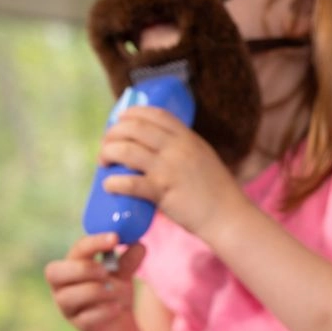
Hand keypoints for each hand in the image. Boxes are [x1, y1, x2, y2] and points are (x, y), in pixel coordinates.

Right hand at [44, 233, 145, 330]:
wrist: (120, 325)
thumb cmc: (115, 292)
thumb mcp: (123, 274)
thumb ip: (129, 261)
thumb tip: (139, 244)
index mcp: (71, 265)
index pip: (77, 250)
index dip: (94, 242)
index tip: (115, 238)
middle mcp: (62, 285)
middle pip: (55, 272)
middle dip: (84, 269)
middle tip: (106, 271)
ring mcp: (67, 307)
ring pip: (72, 296)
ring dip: (100, 291)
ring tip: (120, 292)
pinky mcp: (78, 325)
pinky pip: (87, 317)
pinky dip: (105, 311)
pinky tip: (117, 308)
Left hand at [99, 106, 250, 241]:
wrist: (228, 217)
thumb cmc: (217, 194)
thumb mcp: (204, 159)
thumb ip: (184, 151)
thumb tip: (159, 151)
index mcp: (187, 138)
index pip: (154, 114)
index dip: (131, 113)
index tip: (119, 120)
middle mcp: (177, 148)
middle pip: (134, 128)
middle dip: (112, 133)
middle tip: (106, 146)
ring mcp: (169, 168)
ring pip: (126, 150)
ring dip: (107, 153)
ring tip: (103, 163)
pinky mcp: (162, 191)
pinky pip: (129, 183)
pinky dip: (113, 183)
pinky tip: (108, 186)